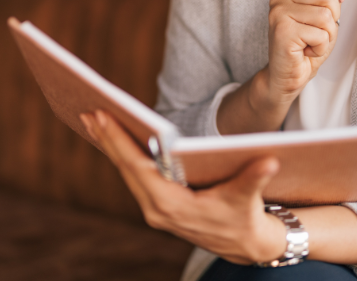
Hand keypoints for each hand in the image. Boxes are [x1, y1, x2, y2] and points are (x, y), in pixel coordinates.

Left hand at [80, 110, 287, 264]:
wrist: (245, 245)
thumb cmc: (244, 218)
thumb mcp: (247, 198)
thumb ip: (254, 179)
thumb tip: (269, 161)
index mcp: (172, 206)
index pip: (138, 168)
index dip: (119, 141)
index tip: (101, 117)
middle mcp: (157, 210)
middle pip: (125, 168)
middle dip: (106, 139)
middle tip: (88, 110)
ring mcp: (154, 209)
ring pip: (126, 172)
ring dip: (110, 146)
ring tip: (94, 119)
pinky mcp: (157, 206)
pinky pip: (134, 176)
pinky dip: (122, 155)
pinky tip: (114, 139)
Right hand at [264, 0, 344, 103]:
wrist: (287, 76)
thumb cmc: (306, 45)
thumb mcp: (324, 11)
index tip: (330, 6)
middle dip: (332, 17)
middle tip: (317, 31)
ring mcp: (279, 13)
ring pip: (326, 15)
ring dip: (327, 35)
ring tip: (311, 42)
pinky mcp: (282, 31)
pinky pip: (320, 34)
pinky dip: (320, 47)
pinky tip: (305, 51)